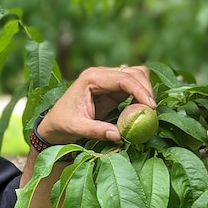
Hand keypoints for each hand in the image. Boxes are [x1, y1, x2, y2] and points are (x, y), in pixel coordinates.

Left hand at [36, 65, 155, 143]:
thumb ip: (97, 130)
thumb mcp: (76, 127)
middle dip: (146, 89)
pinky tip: (141, 112)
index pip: (123, 78)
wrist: (54, 124)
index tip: (151, 107)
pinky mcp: (113, 90)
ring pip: (137, 77)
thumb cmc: (62, 124)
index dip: (140, 90)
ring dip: (145, 92)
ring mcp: (108, 81)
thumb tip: (119, 135)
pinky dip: (141, 97)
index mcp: (91, 78)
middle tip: (152, 112)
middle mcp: (101, 75)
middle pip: (134, 72)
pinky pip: (133, 88)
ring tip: (147, 112)